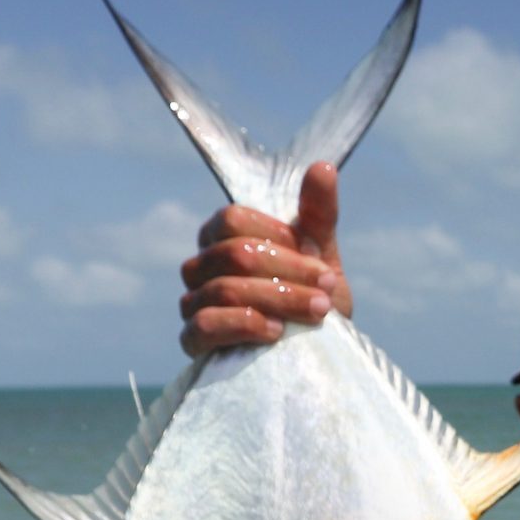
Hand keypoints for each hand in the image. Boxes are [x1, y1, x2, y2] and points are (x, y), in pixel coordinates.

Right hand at [176, 161, 349, 357]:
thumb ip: (318, 213)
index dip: (279, 239)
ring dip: (278, 300)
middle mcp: (201, 265)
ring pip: (224, 290)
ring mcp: (192, 302)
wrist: (317, 352)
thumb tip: (322, 167)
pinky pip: (204, 325)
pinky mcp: (193, 340)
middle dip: (288, 273)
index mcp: (224, 235)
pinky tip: (274, 332)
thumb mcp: (322, 254)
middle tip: (327, 291)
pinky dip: (242, 325)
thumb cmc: (314, 297)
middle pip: (233, 255)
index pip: (233, 220)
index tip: (321, 262)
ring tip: (316, 312)